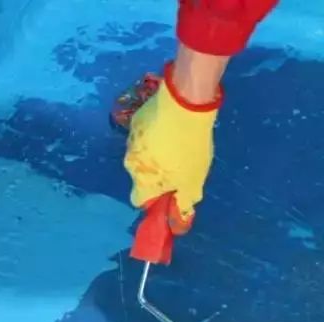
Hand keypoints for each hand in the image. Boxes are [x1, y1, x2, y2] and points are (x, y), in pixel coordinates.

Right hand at [123, 50, 225, 224]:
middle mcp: (129, 164)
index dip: (155, 199)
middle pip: (141, 176)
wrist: (184, 103)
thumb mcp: (193, 182)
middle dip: (156, 174)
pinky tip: (172, 126)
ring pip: (142, 155)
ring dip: (155, 153)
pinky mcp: (135, 119)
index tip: (170, 191)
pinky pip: (144, 135)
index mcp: (142, 182)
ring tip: (177, 142)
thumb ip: (183, 203)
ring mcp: (130, 140)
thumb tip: (177, 218)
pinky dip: (155, 134)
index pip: (139, 201)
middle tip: (178, 165)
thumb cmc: (188, 149)